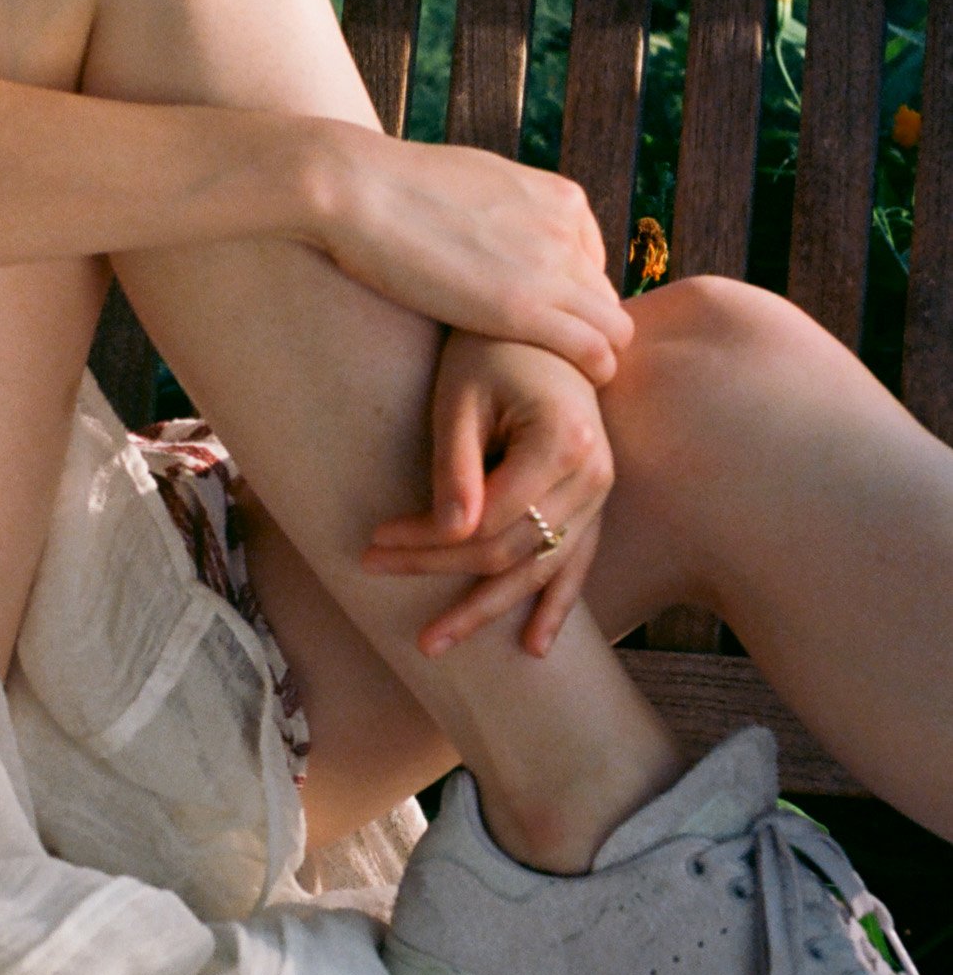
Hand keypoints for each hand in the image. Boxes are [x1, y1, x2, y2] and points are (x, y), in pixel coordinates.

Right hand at [310, 125, 630, 386]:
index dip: (570, 297)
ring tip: (566, 381)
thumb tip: (491, 230)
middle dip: (585, 327)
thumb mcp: (476, 182)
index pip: (592, 262)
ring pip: (611, 326)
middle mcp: (567, 230)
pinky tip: (575, 386)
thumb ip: (503, 209)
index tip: (539, 321)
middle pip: (603, 295)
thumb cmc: (393, 187)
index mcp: (561, 198)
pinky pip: (593, 350)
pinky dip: (594, 371)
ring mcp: (551, 267)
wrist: (359, 188)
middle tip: (549, 360)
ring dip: (597, 354)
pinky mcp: (524, 308)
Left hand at [361, 331, 613, 656]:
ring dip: (488, 609)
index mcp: (563, 444)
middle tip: (375, 575)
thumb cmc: (492, 352)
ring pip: (541, 568)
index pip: (487, 519)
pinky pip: (576, 563)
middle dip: (440, 572)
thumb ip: (457, 468)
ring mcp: (601, 494)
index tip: (374, 541)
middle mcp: (593, 476)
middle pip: (510, 549)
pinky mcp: (595, 502)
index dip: (428, 541)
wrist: (545, 329)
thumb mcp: (460, 399)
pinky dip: (554, 604)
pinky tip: (532, 646)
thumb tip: (450, 536)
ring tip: (435, 642)